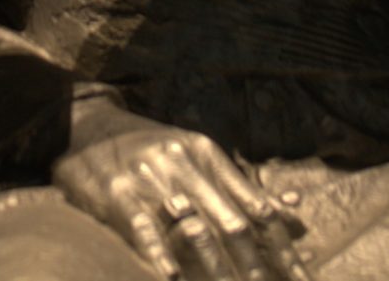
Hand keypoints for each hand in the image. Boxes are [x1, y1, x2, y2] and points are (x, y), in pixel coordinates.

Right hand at [53, 120, 301, 280]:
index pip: (256, 205)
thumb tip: (292, 207)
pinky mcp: (117, 194)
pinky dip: (160, 254)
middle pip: (232, 223)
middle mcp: (185, 165)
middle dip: (256, 267)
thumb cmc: (148, 146)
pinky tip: (171, 277)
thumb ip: (239, 183)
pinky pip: (144, 228)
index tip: (303, 278)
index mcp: (207, 154)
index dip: (282, 246)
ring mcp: (151, 180)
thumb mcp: (196, 153)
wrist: (86, 123)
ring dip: (218, 270)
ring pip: (194, 230)